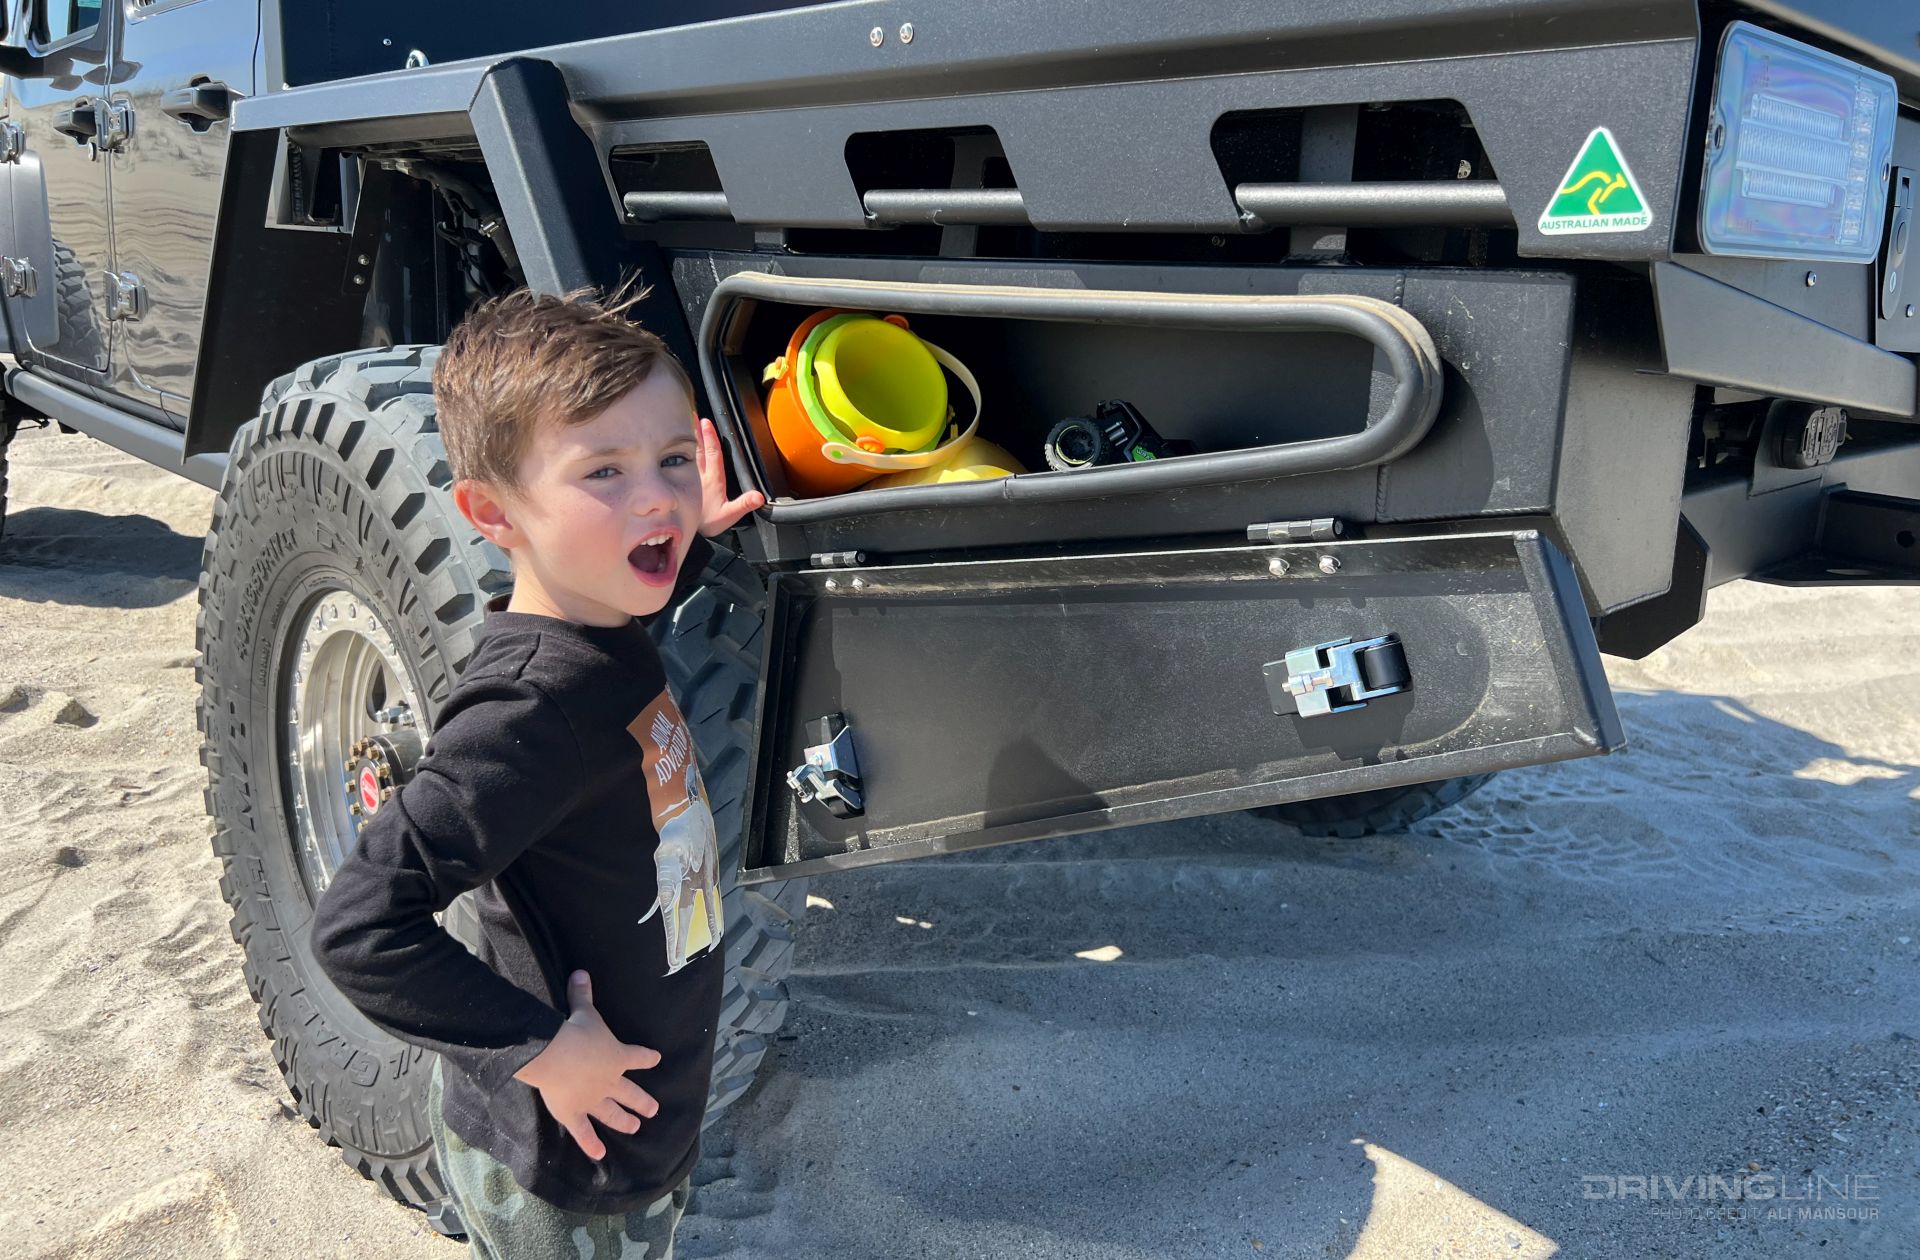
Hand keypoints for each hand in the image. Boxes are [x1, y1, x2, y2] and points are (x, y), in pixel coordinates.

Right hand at [514, 970, 661, 1160]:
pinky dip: (591, 1144)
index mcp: (617, 1056)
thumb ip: (583, 994)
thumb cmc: (575, 1030)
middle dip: (643, 1101)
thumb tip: (581, 972)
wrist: (557, 1054)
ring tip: (635, 1127)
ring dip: (624, 1121)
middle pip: (630, 1093)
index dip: (648, 1058)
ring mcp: (594, 1100)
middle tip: (654, 1110)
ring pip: (613, 1114)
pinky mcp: (574, 1114)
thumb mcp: (582, 1010)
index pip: (639, 1057)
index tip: (656, 1060)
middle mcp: (610, 1081)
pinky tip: (600, 1155)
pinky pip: (584, 1132)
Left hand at [695, 416, 765, 535]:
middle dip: (698, 431)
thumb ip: (744, 504)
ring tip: (688, 423)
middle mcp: (702, 475)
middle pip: (700, 448)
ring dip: (691, 438)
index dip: (710, 437)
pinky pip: (686, 462)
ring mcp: (694, 478)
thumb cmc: (709, 522)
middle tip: (693, 414)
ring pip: (692, 454)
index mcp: (713, 479)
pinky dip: (685, 451)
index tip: (706, 422)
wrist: (690, 531)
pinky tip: (682, 445)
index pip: (712, 453)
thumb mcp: (729, 515)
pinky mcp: (688, 483)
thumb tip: (759, 496)